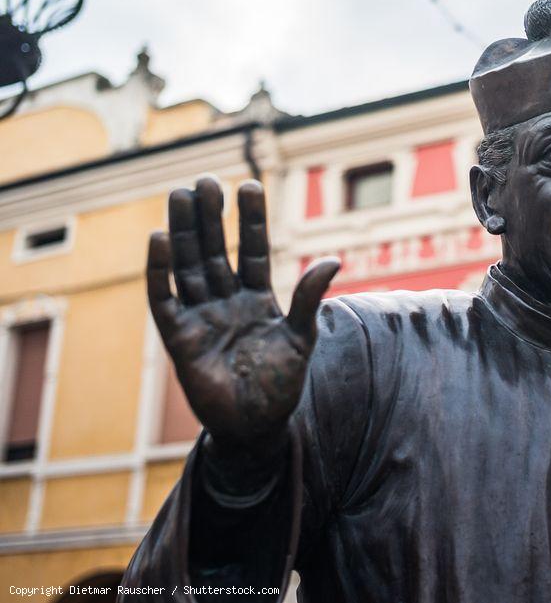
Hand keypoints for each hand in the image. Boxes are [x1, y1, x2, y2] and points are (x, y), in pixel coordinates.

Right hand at [146, 177, 338, 459]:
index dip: (251, 220)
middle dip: (212, 217)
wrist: (257, 428)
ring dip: (185, 231)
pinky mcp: (178, 337)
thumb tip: (334, 260)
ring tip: (182, 194)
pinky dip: (160, 270)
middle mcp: (227, 301)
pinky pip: (164, 298)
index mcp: (258, 299)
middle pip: (216, 250)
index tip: (249, 184)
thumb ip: (309, 299)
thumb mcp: (302, 339)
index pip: (254, 250)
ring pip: (190, 265)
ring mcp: (201, 317)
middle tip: (206, 180)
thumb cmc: (281, 385)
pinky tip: (159, 238)